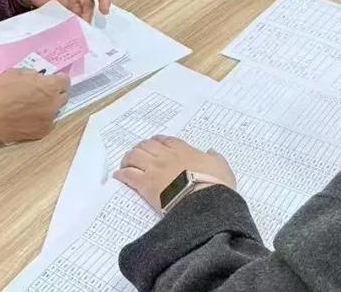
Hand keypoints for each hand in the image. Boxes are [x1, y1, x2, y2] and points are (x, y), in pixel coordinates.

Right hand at [0, 69, 69, 148]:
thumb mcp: (17, 73)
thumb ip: (33, 75)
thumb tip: (39, 78)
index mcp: (50, 87)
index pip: (65, 81)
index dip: (58, 79)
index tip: (51, 79)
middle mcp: (54, 104)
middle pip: (63, 96)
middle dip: (55, 92)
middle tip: (42, 91)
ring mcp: (48, 120)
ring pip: (55, 110)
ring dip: (48, 106)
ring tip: (33, 105)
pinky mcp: (41, 133)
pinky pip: (47, 123)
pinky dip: (41, 119)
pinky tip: (28, 117)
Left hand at [115, 136, 236, 212]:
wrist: (203, 200)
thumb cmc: (214, 184)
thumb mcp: (221, 166)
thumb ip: (215, 158)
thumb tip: (211, 153)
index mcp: (183, 150)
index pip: (165, 140)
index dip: (157, 141)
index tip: (154, 144)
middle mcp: (166, 156)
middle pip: (146, 145)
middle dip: (140, 148)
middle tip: (137, 155)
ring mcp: (154, 169)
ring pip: (134, 156)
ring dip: (128, 158)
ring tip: (126, 164)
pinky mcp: (146, 184)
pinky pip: (128, 175)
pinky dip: (122, 174)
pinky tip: (119, 176)